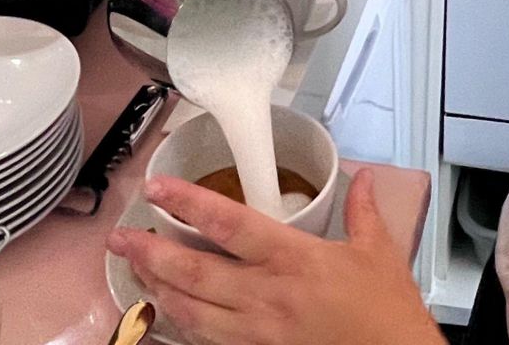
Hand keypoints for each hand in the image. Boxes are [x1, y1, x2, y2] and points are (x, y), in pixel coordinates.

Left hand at [108, 169, 443, 344]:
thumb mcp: (380, 254)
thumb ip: (362, 212)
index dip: (187, 203)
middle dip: (150, 253)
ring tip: (135, 272)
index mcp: (294, 260)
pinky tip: (168, 314)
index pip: (229, 224)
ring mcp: (258, 332)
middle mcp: (268, 295)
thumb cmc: (387, 317)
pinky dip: (182, 327)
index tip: (158, 188)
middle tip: (122, 238)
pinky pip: (207, 341)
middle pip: (194, 271)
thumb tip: (363, 179)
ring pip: (190, 311)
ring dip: (157, 290)